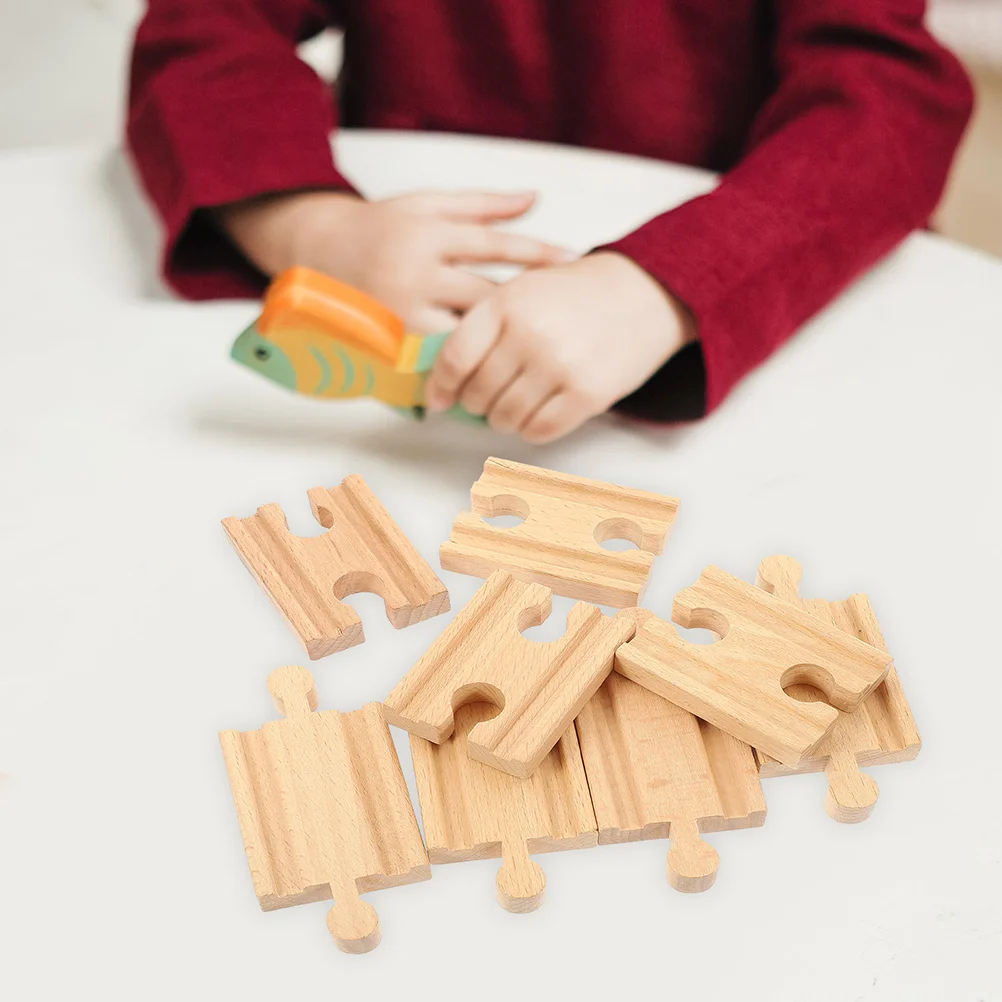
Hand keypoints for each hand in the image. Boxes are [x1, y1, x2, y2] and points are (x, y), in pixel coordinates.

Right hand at [215, 189, 575, 331]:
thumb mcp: (426, 203)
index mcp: (427, 232)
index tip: (574, 261)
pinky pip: (435, 360)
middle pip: (483, 296)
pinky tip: (494, 374)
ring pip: (462, 335)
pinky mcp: (387, 342)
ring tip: (536, 352)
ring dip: (499, 345)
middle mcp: (414, 273)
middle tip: (565, 319)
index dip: (537, 253)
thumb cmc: (380, 226)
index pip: (493, 244)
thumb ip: (482, 204)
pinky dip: (465, 367)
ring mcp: (400, 312)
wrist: (317, 251)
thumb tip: (535, 199)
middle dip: (524, 310)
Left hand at [424, 252, 695, 442]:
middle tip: (487, 398)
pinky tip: (539, 413)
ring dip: (503, 420)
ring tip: (514, 406)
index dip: (442, 386)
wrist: (645, 292)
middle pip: (477, 394)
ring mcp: (558, 366)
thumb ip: (485, 325)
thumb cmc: (577, 294)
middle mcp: (529, 335)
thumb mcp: (524, 289)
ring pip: (505, 418)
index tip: (441, 398)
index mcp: (506, 303)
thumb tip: (444, 379)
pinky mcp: (586, 394)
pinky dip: (531, 429)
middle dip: (476, 403)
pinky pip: (539, 431)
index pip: (455, 358)